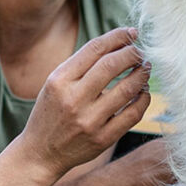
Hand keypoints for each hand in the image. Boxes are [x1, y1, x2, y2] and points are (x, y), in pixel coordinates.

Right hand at [18, 28, 152, 176]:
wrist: (40, 153)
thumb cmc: (51, 112)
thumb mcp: (55, 84)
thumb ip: (81, 66)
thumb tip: (118, 44)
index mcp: (59, 80)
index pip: (94, 49)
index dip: (117, 37)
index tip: (132, 33)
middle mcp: (73, 99)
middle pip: (112, 65)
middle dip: (133, 53)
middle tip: (142, 50)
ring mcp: (89, 121)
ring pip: (127, 89)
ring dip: (141, 74)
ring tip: (145, 68)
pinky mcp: (102, 139)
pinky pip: (132, 114)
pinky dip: (142, 99)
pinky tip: (142, 92)